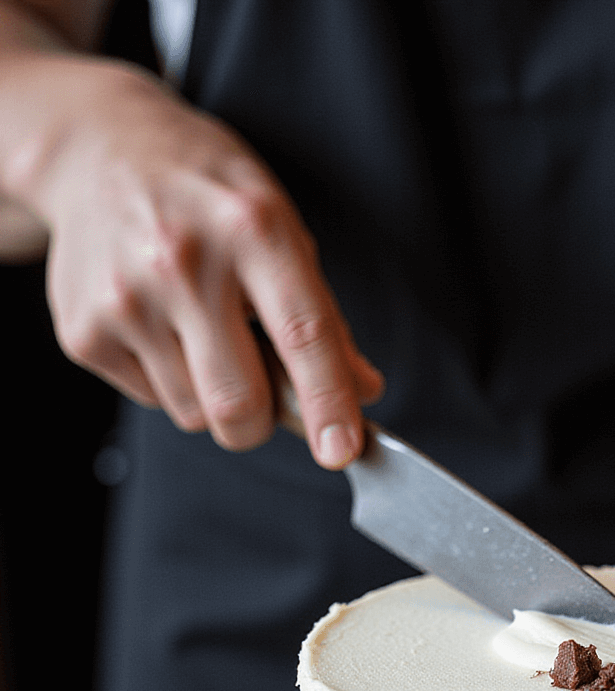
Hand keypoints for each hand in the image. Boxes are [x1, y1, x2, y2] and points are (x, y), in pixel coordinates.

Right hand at [26, 61, 381, 464]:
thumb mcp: (277, 223)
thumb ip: (322, 315)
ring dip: (208, 395)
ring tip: (196, 329)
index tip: (342, 449)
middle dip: (260, 422)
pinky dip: (165, 379)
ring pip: (193, 414)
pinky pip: (150, 400)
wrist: (97, 147)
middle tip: (260, 392)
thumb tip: (361, 390)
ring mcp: (125, 297)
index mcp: (250, 228)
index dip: (328, 402)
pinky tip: (157, 322)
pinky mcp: (84, 330)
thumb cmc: (203, 192)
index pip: (302, 334)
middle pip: (238, 405)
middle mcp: (184, 262)